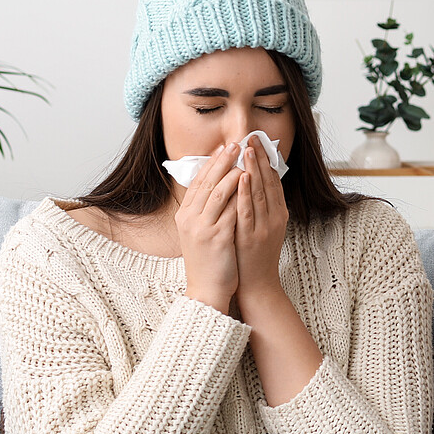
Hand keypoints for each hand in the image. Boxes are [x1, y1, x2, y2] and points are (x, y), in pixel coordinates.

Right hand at [176, 143, 241, 313]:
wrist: (207, 290)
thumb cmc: (209, 261)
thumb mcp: (200, 232)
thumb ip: (206, 211)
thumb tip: (219, 186)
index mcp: (185, 216)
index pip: (197, 182)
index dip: (211, 163)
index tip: (223, 147)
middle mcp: (190, 219)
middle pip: (206, 182)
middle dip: (222, 160)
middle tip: (235, 143)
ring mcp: (202, 227)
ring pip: (217, 191)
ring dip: (231, 171)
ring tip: (244, 156)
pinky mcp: (217, 237)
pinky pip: (229, 209)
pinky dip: (238, 193)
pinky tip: (248, 180)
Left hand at [234, 135, 288, 306]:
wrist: (257, 285)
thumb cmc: (255, 255)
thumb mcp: (262, 227)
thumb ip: (260, 206)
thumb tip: (251, 182)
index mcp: (279, 214)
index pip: (274, 181)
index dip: (266, 160)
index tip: (258, 142)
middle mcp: (275, 218)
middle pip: (269, 182)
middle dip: (260, 158)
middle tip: (253, 137)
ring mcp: (264, 227)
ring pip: (260, 193)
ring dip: (254, 169)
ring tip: (247, 150)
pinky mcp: (252, 236)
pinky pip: (248, 210)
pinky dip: (245, 193)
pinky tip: (242, 177)